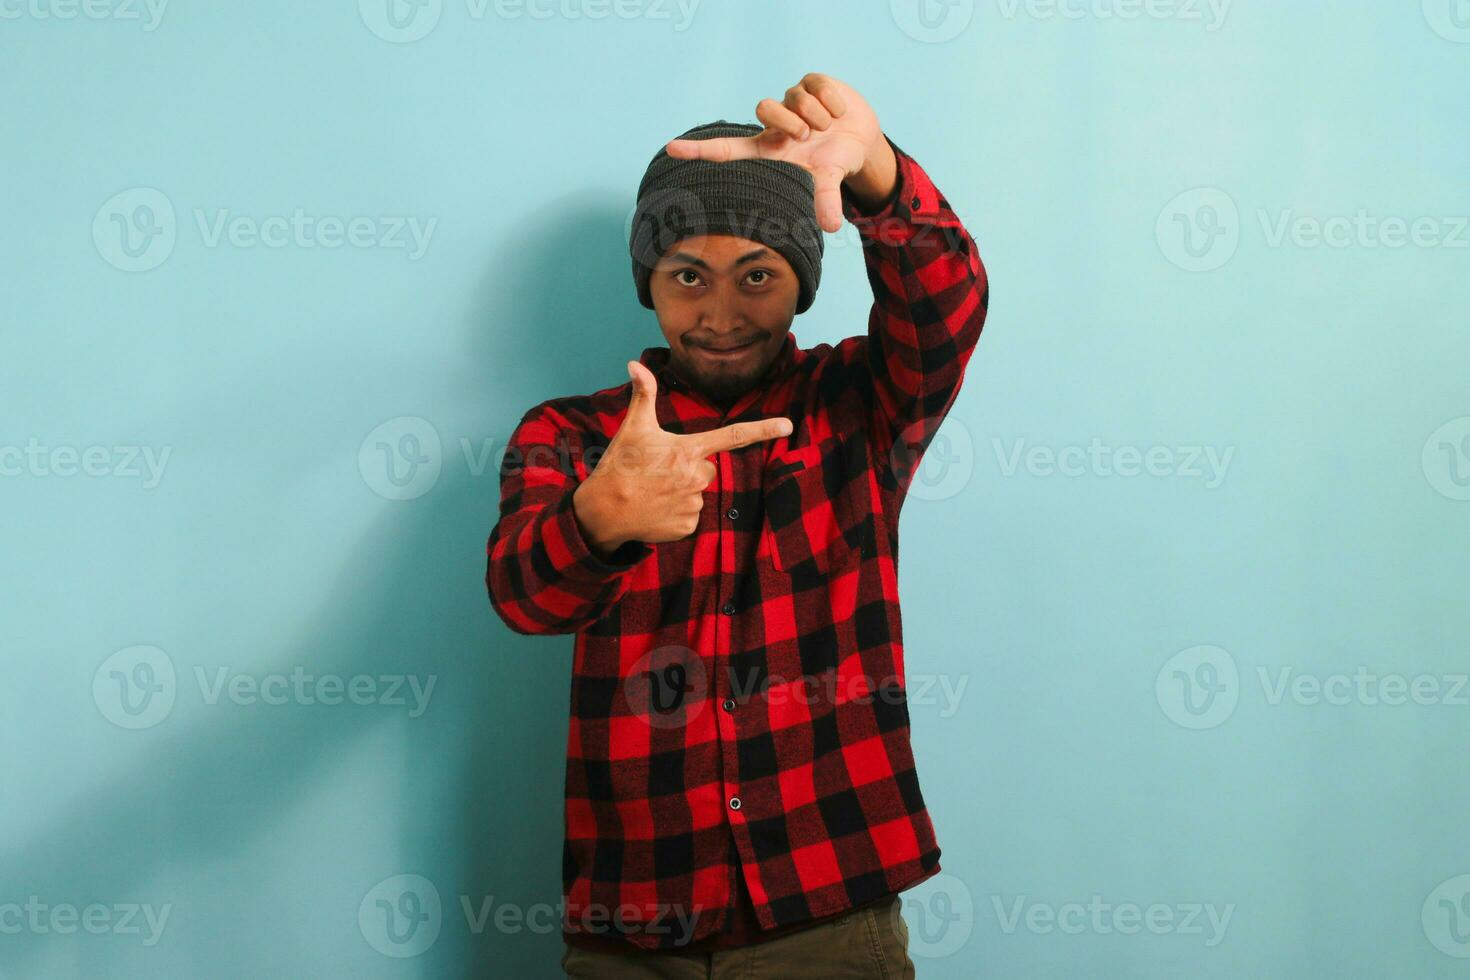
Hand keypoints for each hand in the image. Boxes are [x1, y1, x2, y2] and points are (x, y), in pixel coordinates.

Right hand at [573, 361, 792, 556]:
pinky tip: (656, 510)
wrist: (604, 511)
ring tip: (654, 492)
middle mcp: (696, 476)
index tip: (788, 425)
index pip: (733, 436)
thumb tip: (635, 364)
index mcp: (688, 450)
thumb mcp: (632, 428)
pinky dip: (675, 514)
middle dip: (689, 469)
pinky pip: (690, 517)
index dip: (763, 429)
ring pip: (697, 493)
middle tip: (659, 472)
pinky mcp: (687, 526)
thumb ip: (643, 395)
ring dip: (681, 492)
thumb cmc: (620, 466)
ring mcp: (693, 503)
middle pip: (706, 469)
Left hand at [664, 73, 894, 233]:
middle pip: (764, 108)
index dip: (699, 150)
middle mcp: (774, 123)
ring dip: (816, 115)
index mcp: (768, 149)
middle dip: (791, 122)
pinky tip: (838, 113)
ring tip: (828, 127)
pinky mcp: (811, 82)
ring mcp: (791, 99)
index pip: (727, 149)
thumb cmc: (832, 162)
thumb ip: (825, 200)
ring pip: (794, 97)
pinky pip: (817, 86)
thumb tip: (832, 227)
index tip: (671, 149)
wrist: (860, 139)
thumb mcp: (829, 181)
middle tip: (809, 136)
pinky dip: (833, 102)